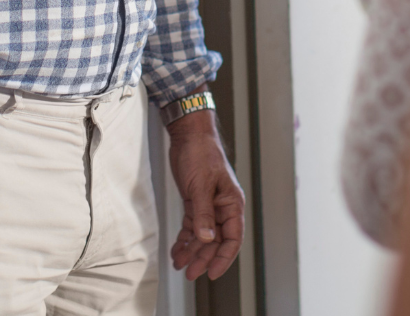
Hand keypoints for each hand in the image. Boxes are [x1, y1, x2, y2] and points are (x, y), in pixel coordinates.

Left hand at [167, 107, 243, 279]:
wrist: (188, 135)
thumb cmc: (201, 153)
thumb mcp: (201, 185)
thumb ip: (203, 214)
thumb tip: (206, 239)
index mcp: (232, 203)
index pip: (233, 238)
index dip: (224, 258)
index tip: (211, 273)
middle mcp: (222, 207)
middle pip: (216, 241)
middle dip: (203, 258)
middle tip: (189, 273)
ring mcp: (209, 205)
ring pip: (203, 236)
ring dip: (192, 251)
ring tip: (179, 264)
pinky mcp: (195, 202)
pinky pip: (192, 226)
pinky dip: (185, 239)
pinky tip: (177, 250)